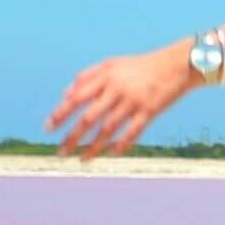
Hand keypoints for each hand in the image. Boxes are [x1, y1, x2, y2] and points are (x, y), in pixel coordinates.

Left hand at [47, 40, 193, 156]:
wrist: (177, 64)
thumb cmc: (140, 66)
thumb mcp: (112, 64)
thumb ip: (87, 76)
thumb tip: (64, 94)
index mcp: (105, 77)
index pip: (77, 98)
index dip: (61, 113)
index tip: (48, 128)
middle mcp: (117, 89)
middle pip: (89, 118)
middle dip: (72, 137)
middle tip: (60, 153)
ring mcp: (134, 101)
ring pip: (108, 129)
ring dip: (93, 147)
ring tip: (82, 160)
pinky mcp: (150, 111)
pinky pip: (132, 132)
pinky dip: (121, 145)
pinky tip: (111, 155)